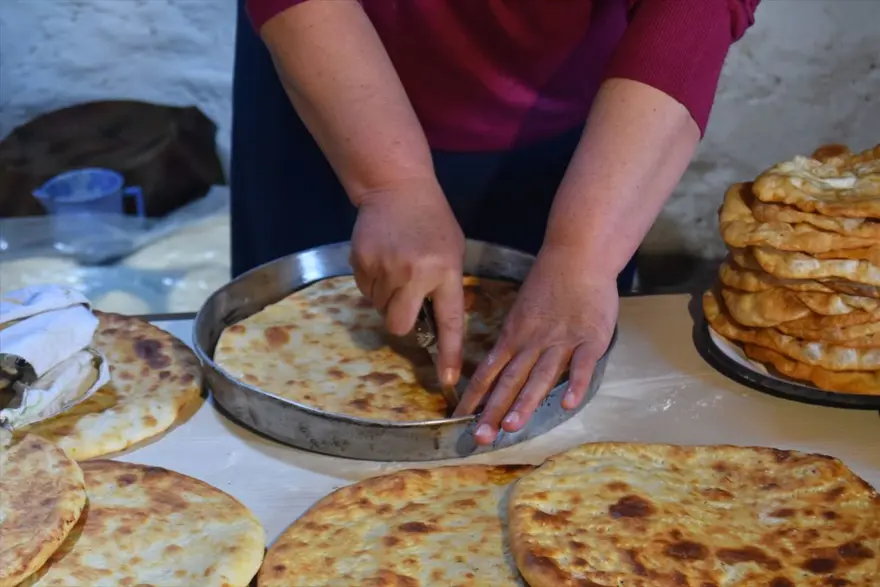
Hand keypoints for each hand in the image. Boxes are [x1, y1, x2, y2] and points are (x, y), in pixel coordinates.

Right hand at [350, 178, 466, 385]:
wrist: (396, 188)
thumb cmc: (432, 221)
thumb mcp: (452, 251)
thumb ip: (447, 285)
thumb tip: (436, 322)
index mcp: (445, 271)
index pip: (449, 321)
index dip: (449, 354)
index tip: (448, 380)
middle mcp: (414, 273)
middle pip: (399, 325)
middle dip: (401, 321)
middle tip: (406, 300)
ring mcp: (385, 267)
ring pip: (380, 308)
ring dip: (386, 297)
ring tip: (396, 267)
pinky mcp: (361, 261)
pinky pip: (365, 290)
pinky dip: (372, 282)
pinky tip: (381, 259)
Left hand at [453, 245, 617, 444]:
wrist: (578, 257)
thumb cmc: (549, 283)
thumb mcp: (521, 312)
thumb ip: (513, 340)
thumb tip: (497, 366)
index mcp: (513, 335)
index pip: (488, 371)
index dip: (474, 397)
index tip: (460, 421)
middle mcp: (533, 342)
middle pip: (510, 380)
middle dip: (493, 410)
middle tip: (481, 437)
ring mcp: (562, 341)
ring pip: (540, 376)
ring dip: (525, 401)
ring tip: (512, 426)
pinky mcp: (591, 339)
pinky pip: (581, 365)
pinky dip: (575, 384)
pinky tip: (568, 404)